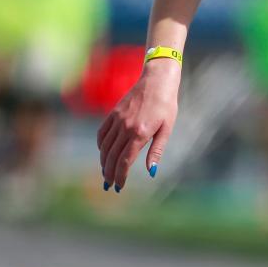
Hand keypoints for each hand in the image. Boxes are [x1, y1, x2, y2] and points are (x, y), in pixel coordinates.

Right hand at [96, 58, 180, 191]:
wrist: (157, 80)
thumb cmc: (166, 105)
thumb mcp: (167, 128)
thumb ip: (156, 151)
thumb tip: (151, 171)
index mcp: (140, 133)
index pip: (124, 161)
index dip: (120, 176)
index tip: (119, 186)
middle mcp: (125, 127)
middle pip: (112, 157)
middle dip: (109, 173)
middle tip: (109, 185)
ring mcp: (118, 119)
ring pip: (105, 147)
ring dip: (103, 162)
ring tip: (106, 173)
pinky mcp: (113, 113)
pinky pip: (102, 133)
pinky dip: (101, 146)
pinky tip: (104, 153)